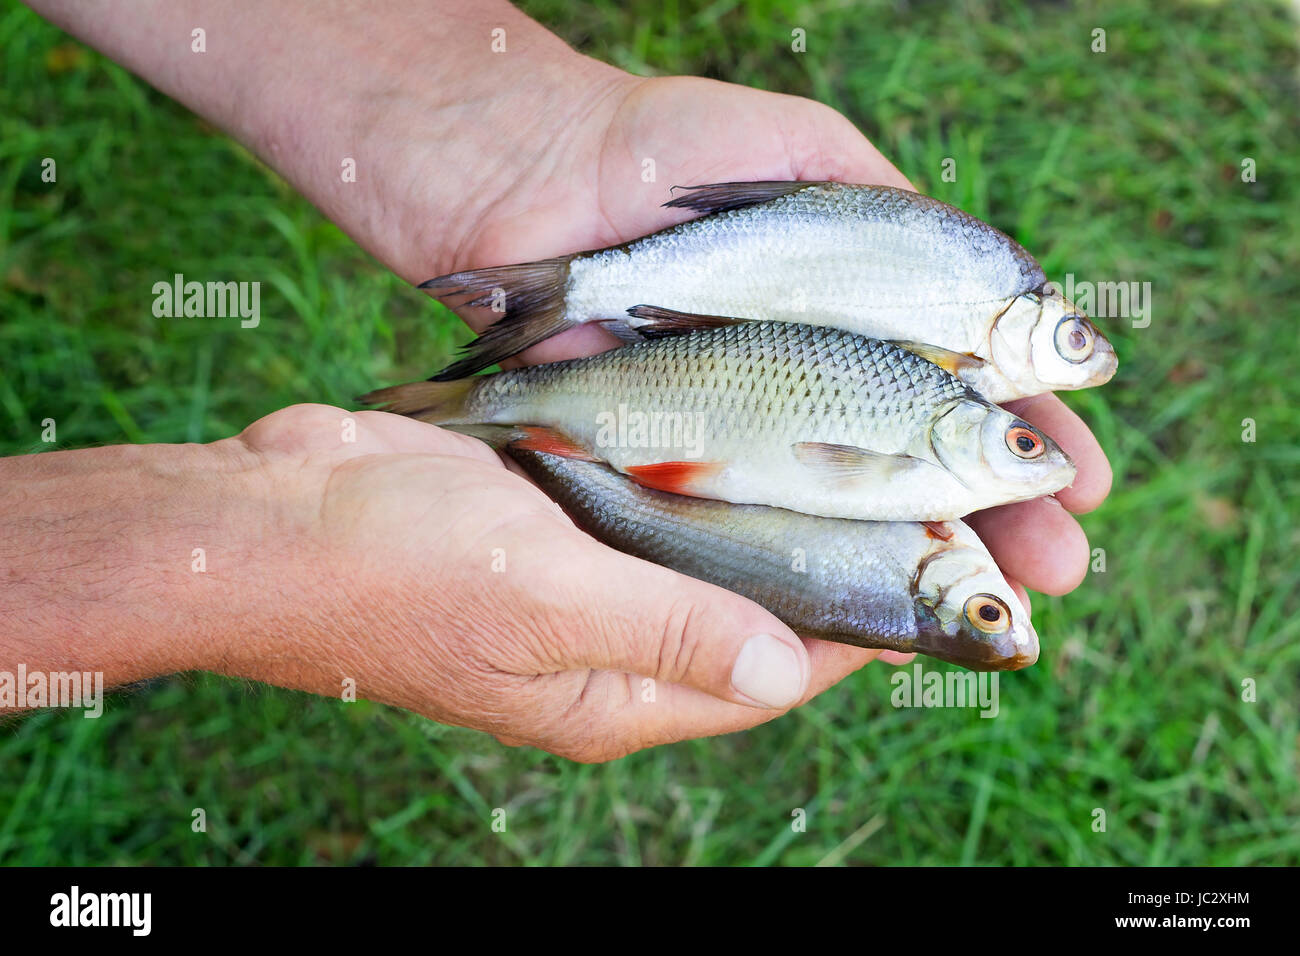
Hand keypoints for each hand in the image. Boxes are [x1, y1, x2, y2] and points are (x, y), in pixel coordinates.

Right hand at [227, 404, 878, 760]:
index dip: (847, 629)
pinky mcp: (544, 526)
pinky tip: (724, 419)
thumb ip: (670, 630)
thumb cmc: (394, 574)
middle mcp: (604, 649)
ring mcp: (574, 584)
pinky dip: (679, 471)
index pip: (766, 674)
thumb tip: (786, 673)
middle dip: (807, 561)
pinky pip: (635, 503)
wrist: (269, 519)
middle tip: (887, 492)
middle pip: (737, 613)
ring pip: (691, 552)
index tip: (917, 569)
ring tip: (826, 446)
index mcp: (613, 695)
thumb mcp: (545, 602)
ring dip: (745, 509)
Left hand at [427, 74, 1113, 605]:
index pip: (970, 383)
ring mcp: (748, 424)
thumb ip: (898, 208)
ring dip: (940, 554)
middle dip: (1006, 517)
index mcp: (856, 308)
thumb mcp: (805, 154)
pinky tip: (889, 597)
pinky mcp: (682, 460)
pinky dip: (824, 558)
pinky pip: (763, 519)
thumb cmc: (665, 149)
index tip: (1084, 481)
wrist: (530, 184)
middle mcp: (811, 377)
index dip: (1032, 432)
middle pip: (927, 461)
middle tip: (1066, 570)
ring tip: (1013, 600)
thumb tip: (1007, 283)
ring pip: (857, 503)